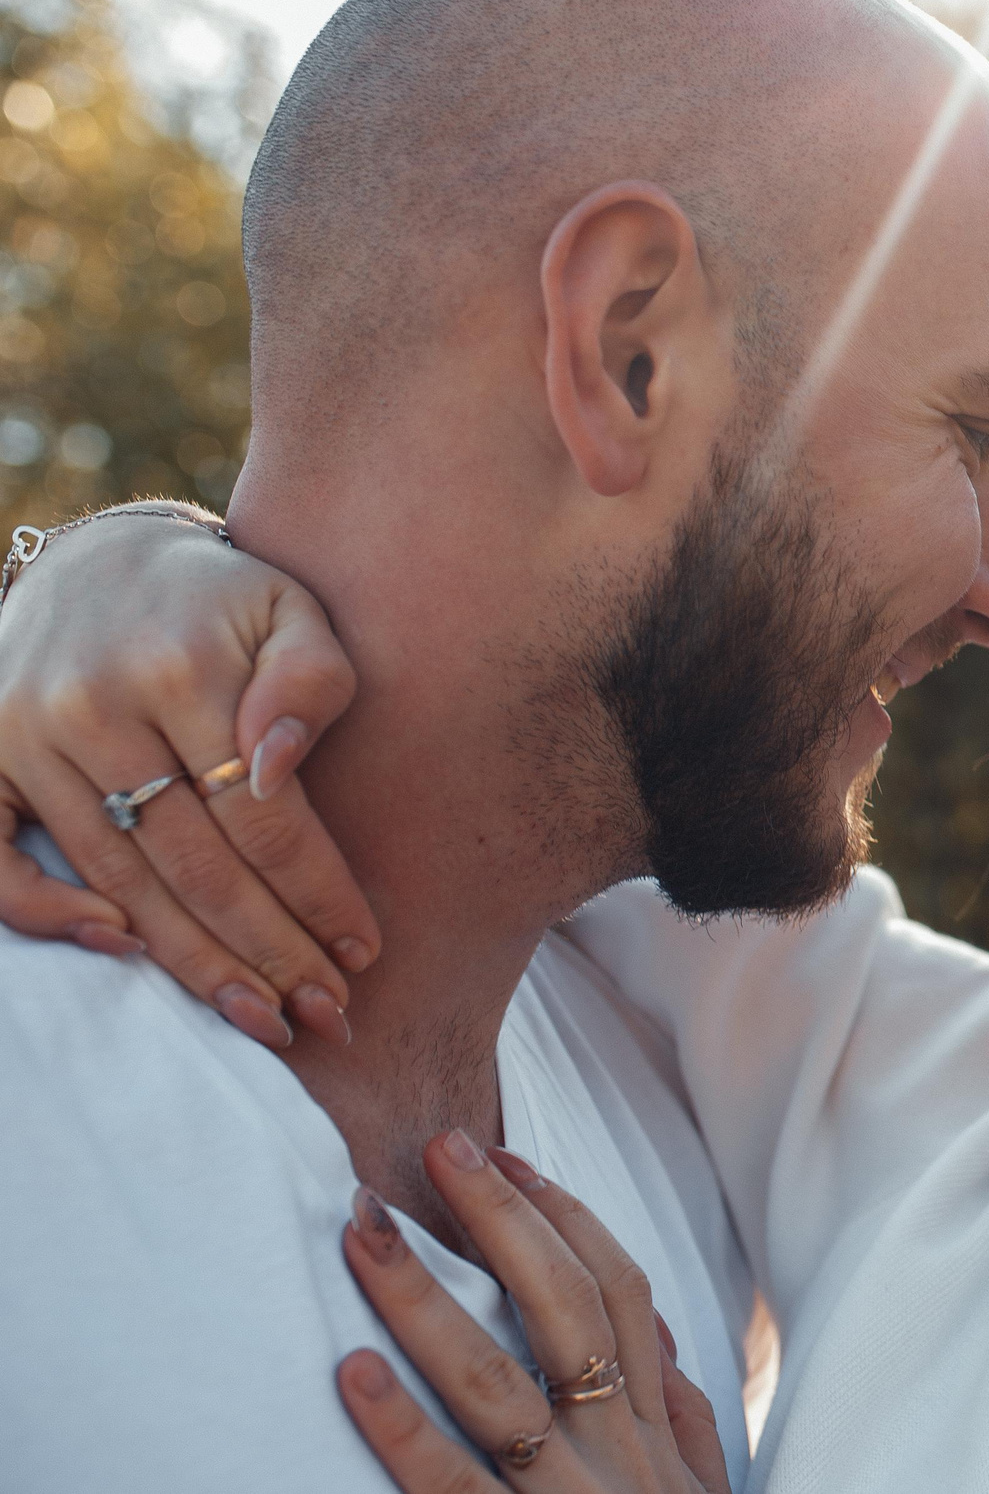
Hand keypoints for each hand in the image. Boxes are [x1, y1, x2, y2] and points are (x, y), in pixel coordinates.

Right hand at [0, 505, 377, 1047]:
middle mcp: (93, 708)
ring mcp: (26, 737)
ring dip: (195, 962)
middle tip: (327, 1013)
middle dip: (270, 951)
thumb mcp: (290, 610)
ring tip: (265, 1015)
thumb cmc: (220, 603)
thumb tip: (281, 765)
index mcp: (181, 669)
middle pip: (196, 865)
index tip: (364, 949)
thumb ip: (309, 680)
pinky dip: (52, 917)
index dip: (316, 893)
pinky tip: (128, 954)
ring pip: (121, 880)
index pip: (263, 816)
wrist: (99, 564)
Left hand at [337, 1134, 729, 1493]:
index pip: (617, 1291)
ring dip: (422, 1297)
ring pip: (493, 1380)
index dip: (563, 1216)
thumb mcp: (701, 1490)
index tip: (503, 1159)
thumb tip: (658, 1334)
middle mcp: (614, 1448)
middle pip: (562, 1306)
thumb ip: (684, 1417)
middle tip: (441, 1147)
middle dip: (499, 1218)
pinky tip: (353, 1369)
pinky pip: (450, 1482)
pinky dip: (402, 1424)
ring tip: (362, 1230)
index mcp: (650, 1427)